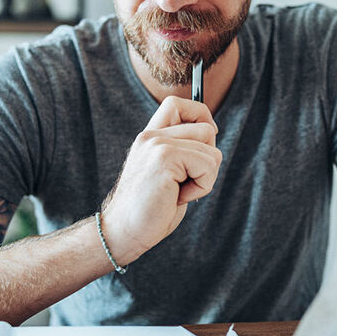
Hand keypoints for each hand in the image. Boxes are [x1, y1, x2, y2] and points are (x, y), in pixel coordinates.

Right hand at [100, 96, 221, 264]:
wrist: (124, 232)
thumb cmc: (150, 210)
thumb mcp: (168, 173)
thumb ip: (183, 151)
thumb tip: (212, 133)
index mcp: (150, 136)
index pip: (178, 103)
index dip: (200, 115)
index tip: (205, 139)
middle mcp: (151, 135)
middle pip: (206, 128)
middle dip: (208, 159)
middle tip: (184, 182)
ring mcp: (157, 144)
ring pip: (212, 151)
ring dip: (204, 178)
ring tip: (178, 192)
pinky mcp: (165, 157)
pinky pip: (208, 166)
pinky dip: (202, 187)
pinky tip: (178, 197)